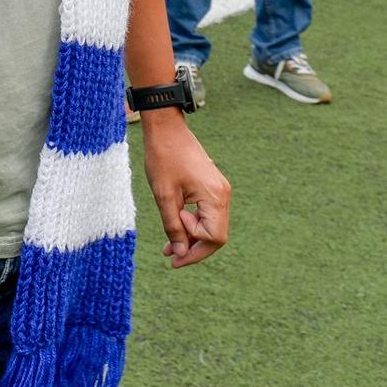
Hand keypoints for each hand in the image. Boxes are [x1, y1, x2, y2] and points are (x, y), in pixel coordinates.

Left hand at [141, 112, 229, 268]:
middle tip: (171, 258)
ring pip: (211, 225)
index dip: (194, 246)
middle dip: (194, 248)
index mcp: (214, 197)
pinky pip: (206, 213)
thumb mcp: (164, 196)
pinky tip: (175, 228)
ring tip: (168, 247)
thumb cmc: (163, 157)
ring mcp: (219, 190)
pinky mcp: (211, 186)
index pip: (214, 237)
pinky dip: (192, 223)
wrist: (166, 128)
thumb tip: (181, 254)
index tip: (174, 237)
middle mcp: (222, 195)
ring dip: (191, 237)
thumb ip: (173, 227)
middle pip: (216, 235)